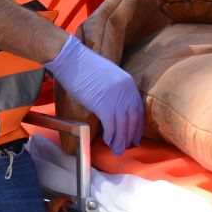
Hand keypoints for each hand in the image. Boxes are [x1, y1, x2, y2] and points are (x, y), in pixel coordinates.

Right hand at [45, 37, 143, 153]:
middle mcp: (126, 91)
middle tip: (127, 147)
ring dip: (120, 141)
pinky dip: (111, 136)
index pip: (138, 109)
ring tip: (117, 151)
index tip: (136, 136)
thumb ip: (117, 90)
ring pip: (123, 125)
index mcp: (129, 83)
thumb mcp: (109, 76)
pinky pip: (111, 126)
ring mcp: (115, 98)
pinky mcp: (103, 104)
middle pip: (133, 119)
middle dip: (130, 136)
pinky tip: (108, 142)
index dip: (138, 126)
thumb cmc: (86, 67)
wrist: (73, 60)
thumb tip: (116, 107)